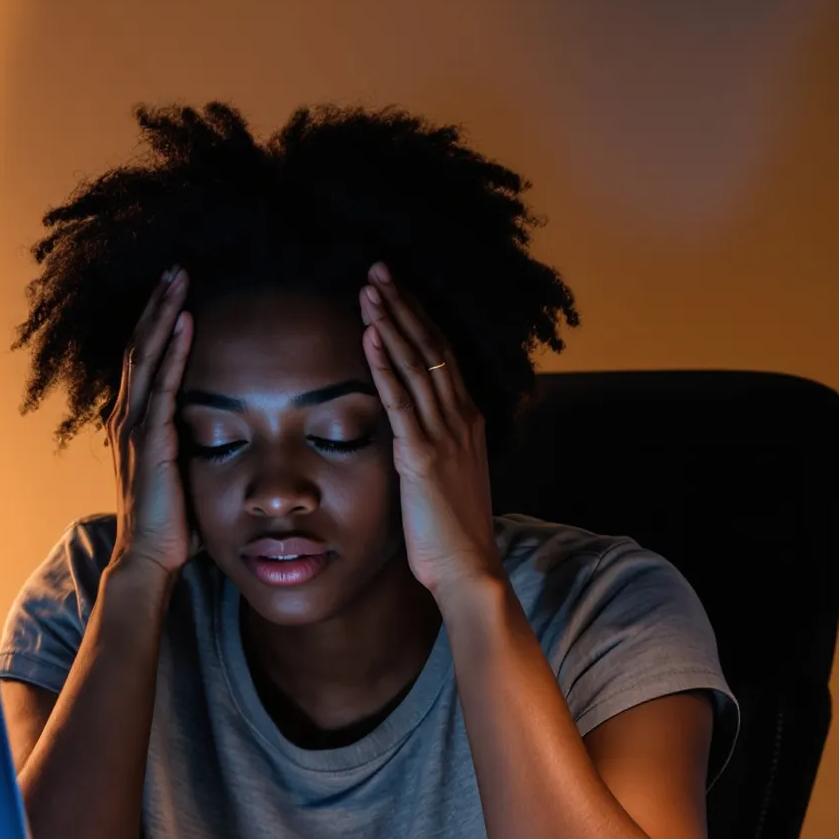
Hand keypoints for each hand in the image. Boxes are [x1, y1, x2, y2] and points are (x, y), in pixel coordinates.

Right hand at [105, 266, 195, 581]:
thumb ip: (192, 445)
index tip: (175, 290)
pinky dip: (174, 349)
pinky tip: (187, 321)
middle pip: (141, 345)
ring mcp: (135, 426)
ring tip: (179, 278)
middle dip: (158, 304)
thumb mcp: (183, 472)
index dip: (157, 322)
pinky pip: (162, 383)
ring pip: (146, 354)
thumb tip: (220, 429)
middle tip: (176, 268)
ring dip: (164, 313)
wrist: (149, 558)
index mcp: (134, 422)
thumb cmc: (171, 523)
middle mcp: (128, 416)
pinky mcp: (150, 439)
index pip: (144, 359)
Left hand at [361, 263, 503, 600]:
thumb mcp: (448, 477)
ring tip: (369, 288)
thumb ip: (435, 445)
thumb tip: (415, 430)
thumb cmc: (453, 532)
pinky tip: (369, 334)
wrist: (469, 569)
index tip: (397, 289)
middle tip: (379, 269)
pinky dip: (385, 363)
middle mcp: (461, 418)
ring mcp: (444, 434)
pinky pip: (401, 400)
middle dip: (404, 305)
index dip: (419, 319)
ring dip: (392, 322)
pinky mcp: (422, 455)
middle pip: (431, 347)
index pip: (443, 355)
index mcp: (468, 420)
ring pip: (417, 364)